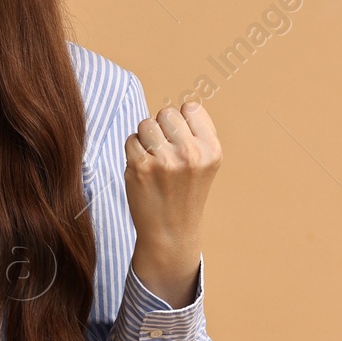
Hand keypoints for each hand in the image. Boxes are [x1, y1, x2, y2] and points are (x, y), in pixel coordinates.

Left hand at [124, 101, 220, 306]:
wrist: (171, 232)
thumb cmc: (186, 193)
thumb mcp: (205, 163)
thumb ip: (195, 134)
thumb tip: (176, 108)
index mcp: (211, 149)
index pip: (190, 108)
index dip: (182, 122)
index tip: (181, 142)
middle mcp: (191, 153)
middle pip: (166, 113)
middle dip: (162, 128)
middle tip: (165, 152)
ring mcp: (165, 160)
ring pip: (145, 123)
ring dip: (145, 138)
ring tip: (154, 159)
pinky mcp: (140, 167)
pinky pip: (131, 140)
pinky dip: (133, 152)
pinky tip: (143, 169)